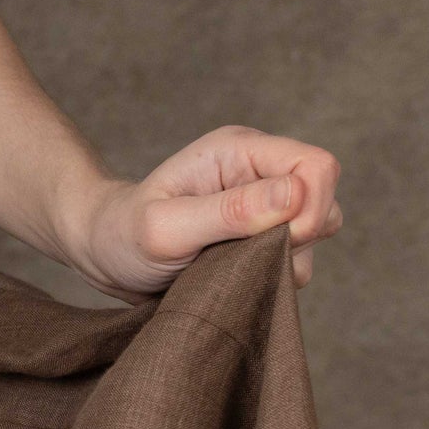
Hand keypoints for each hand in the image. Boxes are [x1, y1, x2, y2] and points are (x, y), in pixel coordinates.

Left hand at [63, 124, 343, 298]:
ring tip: (225, 267)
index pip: (317, 165)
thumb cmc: (123, 234)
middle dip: (298, 239)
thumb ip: (229, 211)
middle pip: (325, 201)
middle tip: (240, 256)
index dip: (311, 206)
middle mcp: (258, 172)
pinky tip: (232, 277)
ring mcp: (263, 205)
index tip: (277, 241)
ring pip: (317, 236)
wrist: (104, 254)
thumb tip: (296, 195)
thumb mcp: (166, 227)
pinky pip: (298, 262)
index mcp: (238, 151)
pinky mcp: (262, 236)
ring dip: (283, 263)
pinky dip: (274, 278)